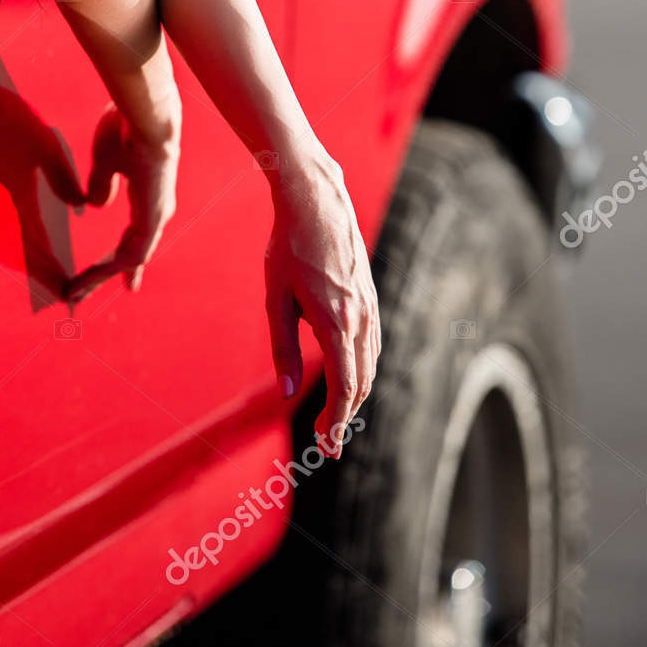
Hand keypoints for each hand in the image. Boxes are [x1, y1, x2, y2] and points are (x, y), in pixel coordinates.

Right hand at [65, 102, 180, 299]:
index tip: (102, 274)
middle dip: (104, 274)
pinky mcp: (154, 218)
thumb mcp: (106, 160)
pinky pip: (132, 254)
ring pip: (130, 258)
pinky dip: (108, 269)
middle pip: (130, 252)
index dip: (115, 256)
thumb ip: (101, 184)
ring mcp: (157, 215)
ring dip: (100, 276)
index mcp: (148, 194)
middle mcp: (156, 208)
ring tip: (75, 292)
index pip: (132, 235)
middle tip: (81, 293)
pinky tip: (89, 278)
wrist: (144, 114)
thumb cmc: (126, 126)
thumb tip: (97, 205)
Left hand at [263, 150, 380, 459]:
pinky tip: (347, 375)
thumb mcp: (275, 299)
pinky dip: (362, 368)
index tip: (324, 446)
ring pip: (370, 364)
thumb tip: (288, 393)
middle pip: (361, 382)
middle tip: (324, 443)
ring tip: (334, 416)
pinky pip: (372, 343)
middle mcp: (360, 317)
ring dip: (354, 394)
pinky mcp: (370, 296)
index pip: (344, 387)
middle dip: (344, 416)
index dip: (336, 422)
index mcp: (336, 322)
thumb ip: (283, 348)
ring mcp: (370, 306)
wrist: (316, 200)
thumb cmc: (287, 246)